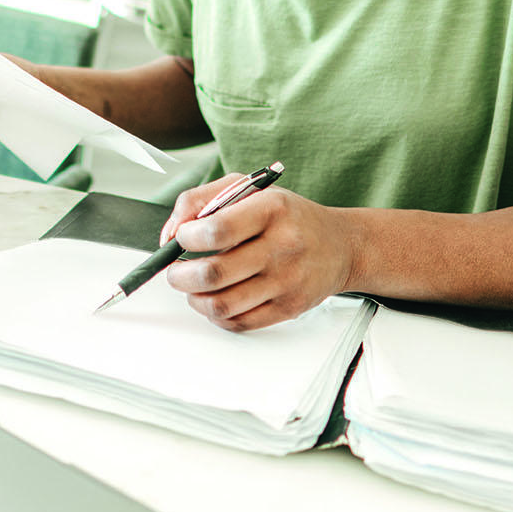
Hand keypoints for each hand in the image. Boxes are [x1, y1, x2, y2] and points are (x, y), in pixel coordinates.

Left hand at [160, 175, 356, 331]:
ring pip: (222, 305)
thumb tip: (171, 232)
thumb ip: (200, 200)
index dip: (186, 238)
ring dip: (195, 299)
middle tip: (175, 272)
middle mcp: (282, 245)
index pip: (216, 230)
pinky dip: (217, 315)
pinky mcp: (289, 308)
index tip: (181, 239)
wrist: (341, 246)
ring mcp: (287, 281)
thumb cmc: (289, 216)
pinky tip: (217, 299)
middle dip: (180, 276)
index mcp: (272, 210)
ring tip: (194, 288)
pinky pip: (239, 322)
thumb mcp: (248, 189)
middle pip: (214, 273)